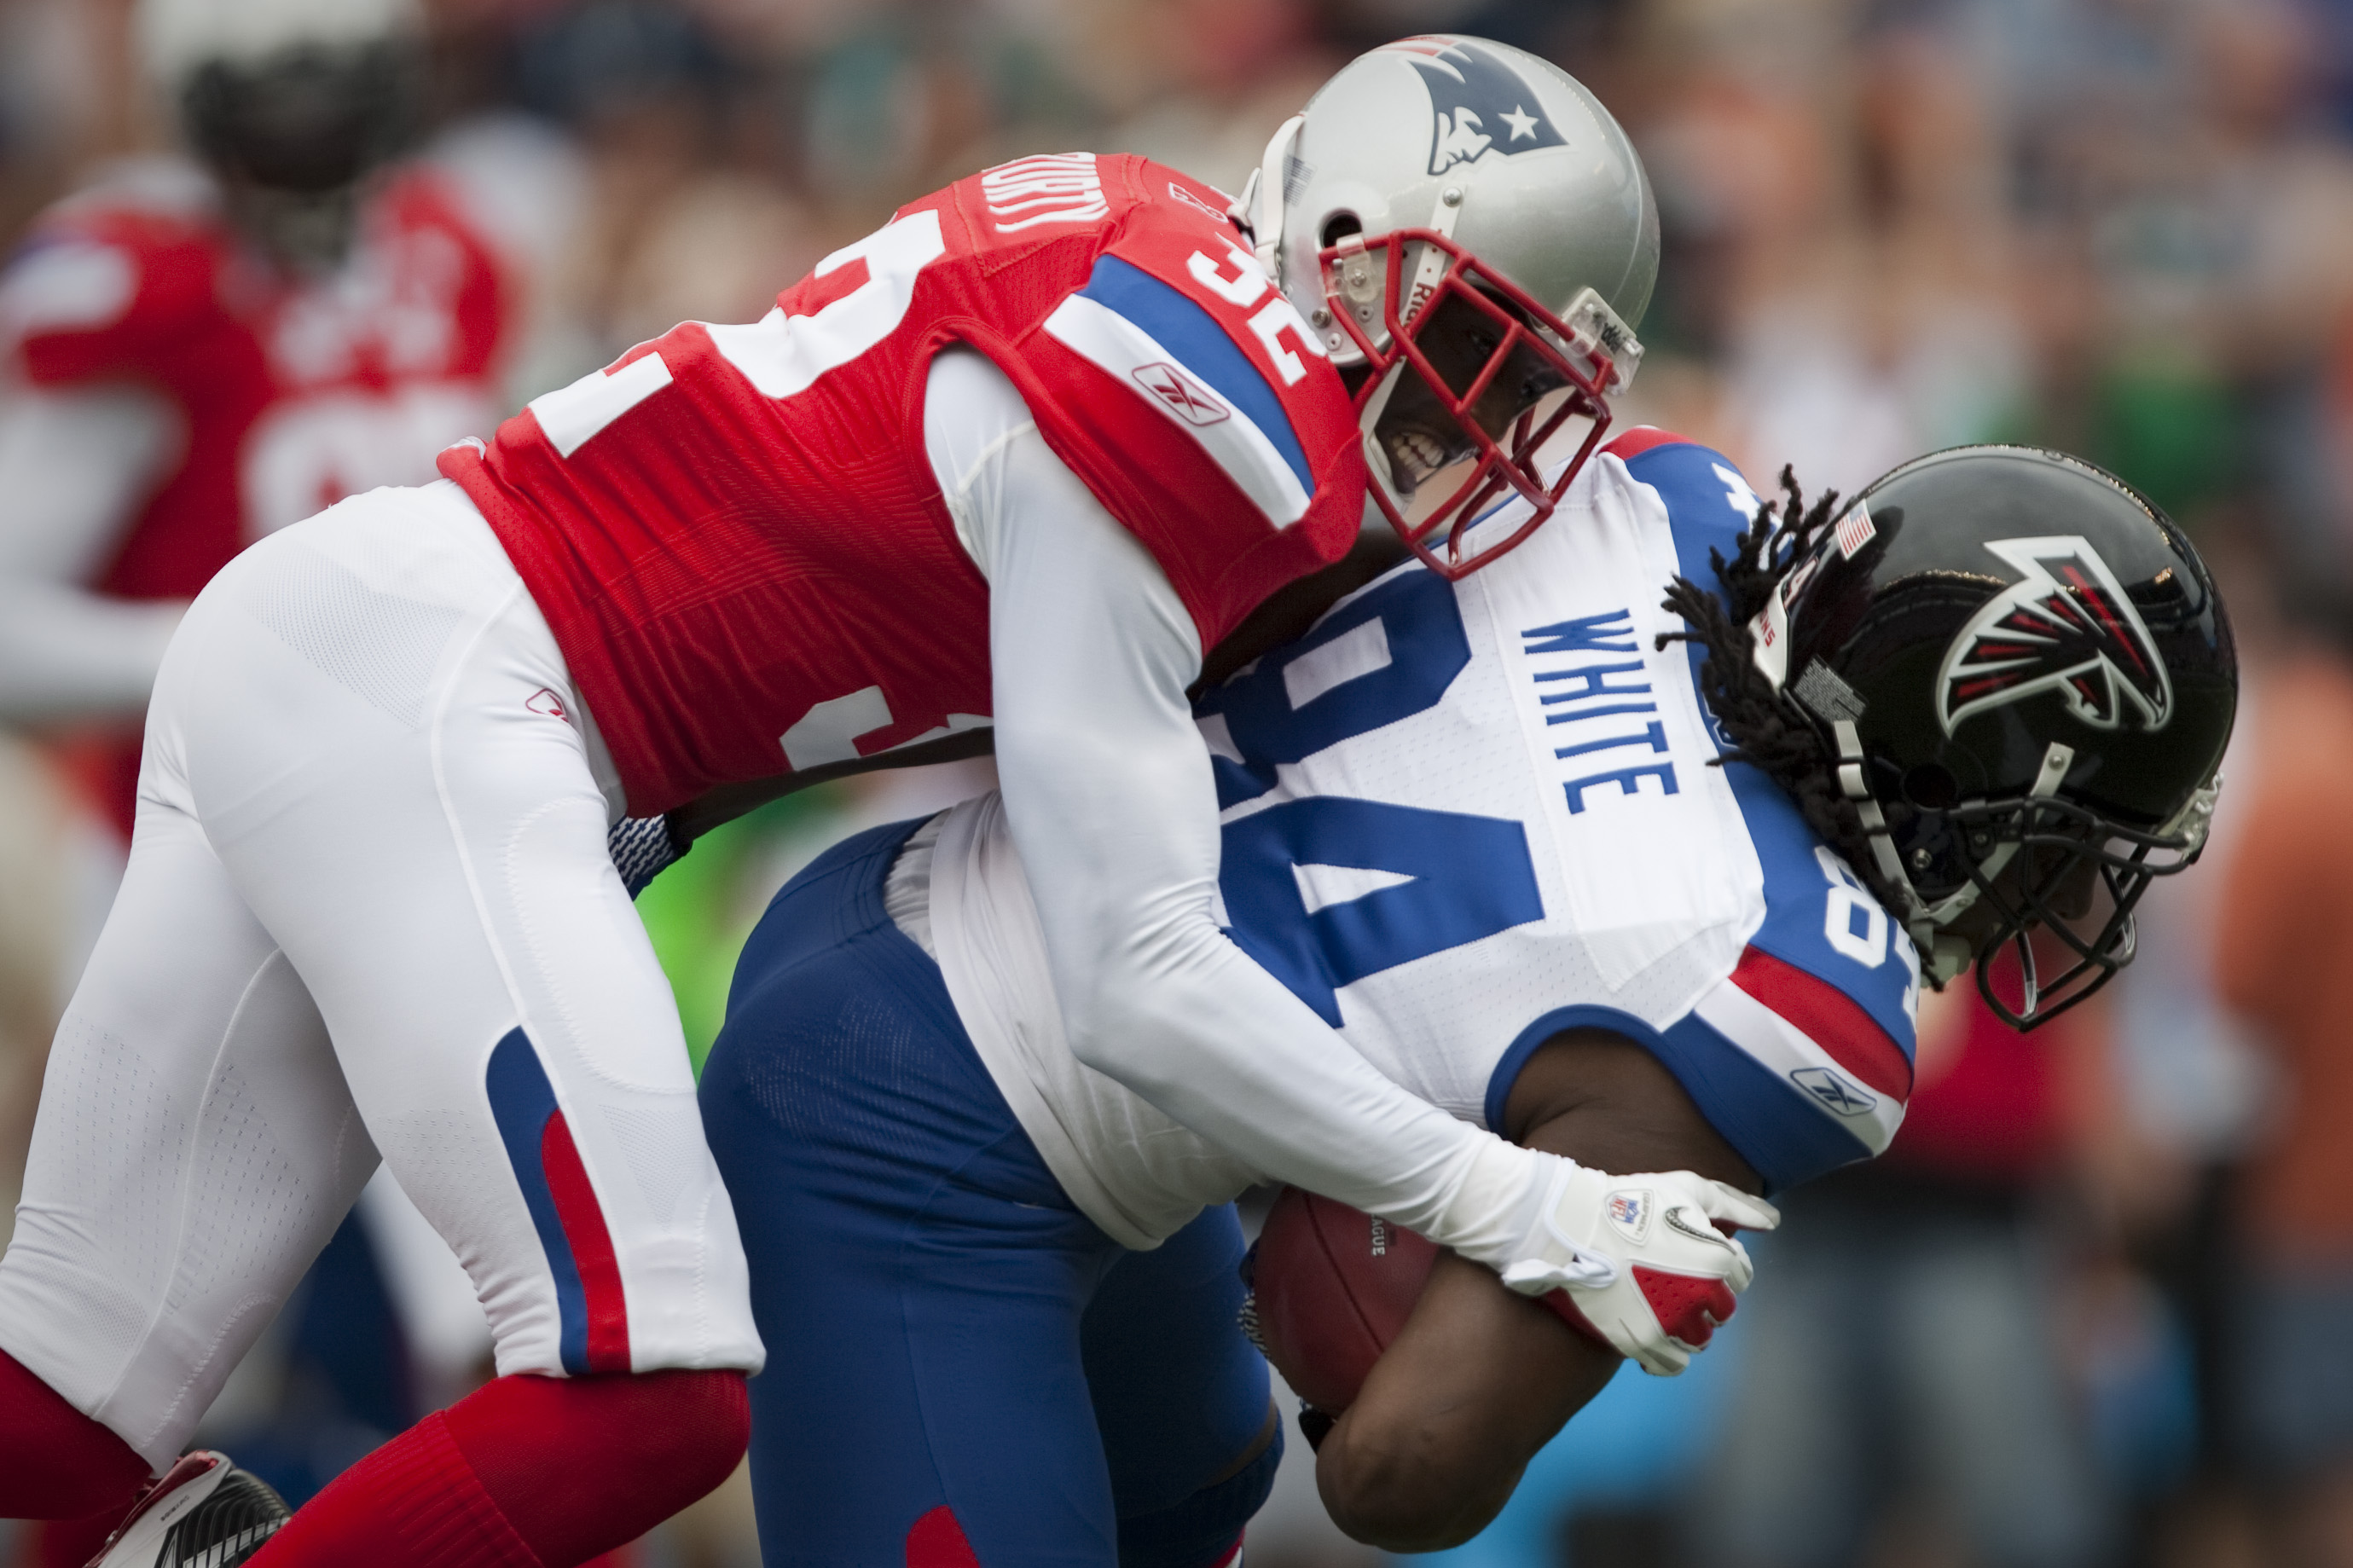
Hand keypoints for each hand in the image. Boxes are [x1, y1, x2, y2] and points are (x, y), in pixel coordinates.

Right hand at [1494, 1160, 1778, 1375]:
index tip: (1689, 1248)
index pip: (1741, 1273)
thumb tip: (1773, 1221)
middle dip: (1705, 1294)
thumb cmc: (1628, 1201)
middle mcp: (1700, 1299)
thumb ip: (1736, 1205)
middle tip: (1672, 1275)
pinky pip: (1672, 1364)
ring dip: (1687, 1323)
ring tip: (1659, 1300)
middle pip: (1723, 1309)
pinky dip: (1667, 1351)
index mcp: (1716, 1261)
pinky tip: (1650, 1328)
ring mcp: (1669, 1325)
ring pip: (1700, 1339)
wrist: (1566, 1225)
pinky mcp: (1640, 1344)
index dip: (1717, 1257)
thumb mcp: (1687, 1189)